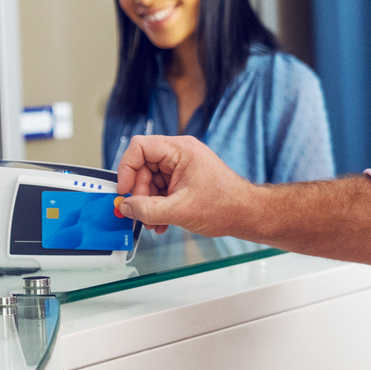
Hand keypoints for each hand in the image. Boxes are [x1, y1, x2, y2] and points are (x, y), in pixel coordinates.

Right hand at [116, 135, 254, 237]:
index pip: (140, 147)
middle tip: (140, 212)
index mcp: (180, 150)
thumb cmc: (225, 206)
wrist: (246, 215)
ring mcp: (181, 165)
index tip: (124, 190)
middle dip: (139, 193)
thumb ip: (146, 210)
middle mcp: (179, 153)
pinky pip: (160, 188)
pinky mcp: (183, 178)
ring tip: (153, 222)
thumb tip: (124, 207)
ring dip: (148, 203)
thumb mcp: (179, 211)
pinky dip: (157, 205)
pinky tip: (161, 220)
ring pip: (150, 180)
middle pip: (142, 166)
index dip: (126, 168)